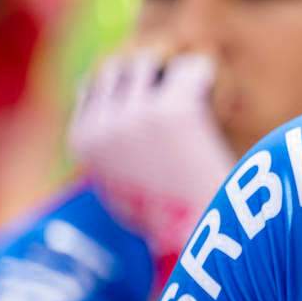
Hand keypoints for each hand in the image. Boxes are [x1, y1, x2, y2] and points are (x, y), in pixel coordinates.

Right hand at [68, 52, 235, 259]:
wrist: (205, 241)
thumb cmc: (170, 220)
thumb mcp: (123, 188)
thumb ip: (111, 153)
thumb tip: (104, 110)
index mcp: (83, 141)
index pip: (94, 83)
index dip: (130, 87)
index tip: (156, 101)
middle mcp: (102, 125)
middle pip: (123, 65)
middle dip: (152, 73)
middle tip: (182, 95)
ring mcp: (135, 115)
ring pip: (154, 59)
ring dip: (177, 73)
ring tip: (200, 98)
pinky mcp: (173, 110)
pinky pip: (192, 68)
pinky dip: (206, 77)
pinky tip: (218, 98)